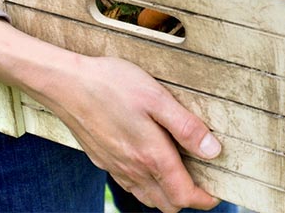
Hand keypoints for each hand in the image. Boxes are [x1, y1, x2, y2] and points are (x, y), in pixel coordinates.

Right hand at [40, 55, 221, 211]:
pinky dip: (147, 184)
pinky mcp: (103, 161)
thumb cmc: (112, 85)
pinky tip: (151, 161)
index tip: (218, 190)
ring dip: (168, 193)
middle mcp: (133, 169)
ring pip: (148, 197)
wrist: (66, 84)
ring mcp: (116, 168)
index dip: (205, 198)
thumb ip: (186, 127)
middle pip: (168, 203)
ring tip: (182, 171)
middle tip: (204, 178)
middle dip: (188, 197)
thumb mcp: (157, 98)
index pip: (183, 196)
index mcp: (151, 156)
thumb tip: (213, 151)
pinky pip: (131, 185)